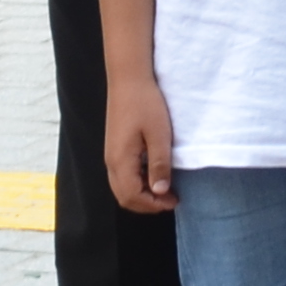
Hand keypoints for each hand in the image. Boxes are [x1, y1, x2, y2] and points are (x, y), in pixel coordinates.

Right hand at [104, 75, 178, 212]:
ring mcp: (110, 155)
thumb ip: (159, 164)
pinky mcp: (114, 148)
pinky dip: (137, 184)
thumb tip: (161, 191)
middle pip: (124, 197)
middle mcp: (111, 162)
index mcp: (120, 161)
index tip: (174, 200)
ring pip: (121, 188)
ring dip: (142, 195)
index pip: (132, 196)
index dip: (154, 205)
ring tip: (165, 190)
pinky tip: (153, 176)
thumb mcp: (159, 135)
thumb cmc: (145, 104)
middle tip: (171, 199)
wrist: (129, 80)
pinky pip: (122, 176)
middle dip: (147, 204)